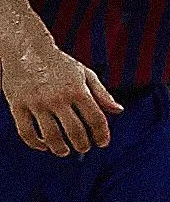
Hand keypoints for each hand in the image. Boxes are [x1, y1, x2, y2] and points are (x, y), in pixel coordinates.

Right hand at [5, 39, 116, 154]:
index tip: (103, 143)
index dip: (101, 134)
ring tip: (65, 151)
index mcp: (78, 90)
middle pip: (75, 130)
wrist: (27, 50)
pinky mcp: (18, 106)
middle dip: (82, 144)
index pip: (95, 118)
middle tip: (84, 148)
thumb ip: (102, 94)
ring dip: (60, 148)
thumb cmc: (59, 63)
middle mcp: (58, 98)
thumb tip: (119, 110)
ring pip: (50, 135)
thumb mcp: (85, 74)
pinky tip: (43, 146)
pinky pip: (26, 132)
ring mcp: (37, 103)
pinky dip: (35, 143)